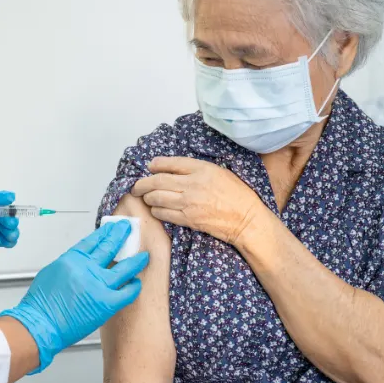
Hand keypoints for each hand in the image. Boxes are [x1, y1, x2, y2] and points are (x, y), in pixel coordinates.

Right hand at [0, 221, 148, 373]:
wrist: (40, 324)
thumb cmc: (40, 304)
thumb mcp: (52, 273)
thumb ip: (70, 265)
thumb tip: (82, 263)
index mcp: (73, 259)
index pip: (93, 240)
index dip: (105, 233)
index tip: (112, 228)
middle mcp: (88, 268)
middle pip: (110, 247)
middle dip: (120, 235)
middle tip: (127, 229)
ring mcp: (99, 285)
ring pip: (125, 268)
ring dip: (136, 260)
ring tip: (144, 256)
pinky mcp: (107, 303)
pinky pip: (127, 292)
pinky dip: (134, 287)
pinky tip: (137, 284)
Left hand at [131, 157, 264, 246]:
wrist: (246, 220)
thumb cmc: (237, 195)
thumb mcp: (220, 172)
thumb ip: (197, 169)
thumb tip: (174, 169)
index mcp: (202, 169)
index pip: (171, 163)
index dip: (156, 164)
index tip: (150, 166)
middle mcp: (193, 184)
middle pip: (157, 181)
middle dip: (142, 183)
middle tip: (136, 186)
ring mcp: (189, 202)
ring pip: (156, 197)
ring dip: (147, 197)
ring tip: (146, 197)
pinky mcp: (188, 219)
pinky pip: (163, 213)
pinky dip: (156, 210)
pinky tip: (157, 208)